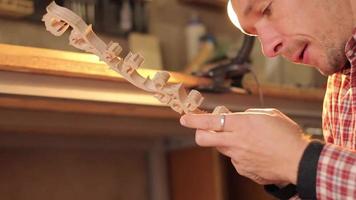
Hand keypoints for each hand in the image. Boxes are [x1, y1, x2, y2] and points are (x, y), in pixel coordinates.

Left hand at [180, 108, 309, 183]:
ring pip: (222, 149)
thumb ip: (249, 115)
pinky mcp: (244, 170)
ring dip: (228, 143)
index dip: (193, 120)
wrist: (299, 161)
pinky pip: (236, 160)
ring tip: (248, 142)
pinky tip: (257, 153)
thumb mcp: (269, 114)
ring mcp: (238, 158)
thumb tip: (238, 118)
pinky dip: (241, 155)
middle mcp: (235, 142)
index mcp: (241, 124)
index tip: (184, 119)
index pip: (209, 122)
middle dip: (200, 133)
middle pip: (204, 139)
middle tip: (205, 130)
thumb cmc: (287, 135)